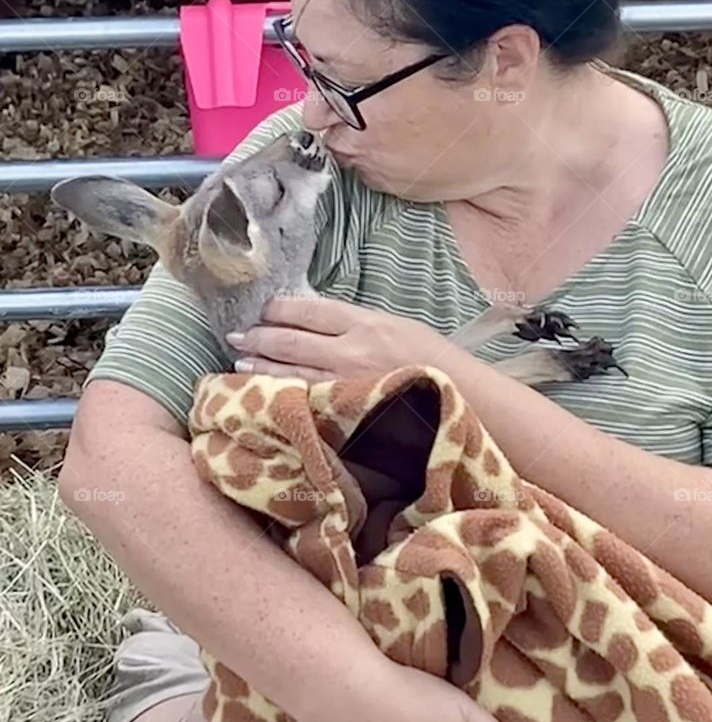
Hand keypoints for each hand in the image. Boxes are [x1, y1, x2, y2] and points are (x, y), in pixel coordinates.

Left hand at [226, 295, 456, 382]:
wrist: (465, 401)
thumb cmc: (435, 362)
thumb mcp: (399, 327)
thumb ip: (359, 325)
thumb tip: (319, 323)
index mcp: (366, 324)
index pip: (309, 310)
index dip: (279, 308)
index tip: (262, 309)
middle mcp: (351, 350)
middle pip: (290, 340)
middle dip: (258, 337)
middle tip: (236, 335)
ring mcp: (345, 384)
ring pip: (290, 372)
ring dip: (260, 367)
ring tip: (239, 364)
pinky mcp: (345, 412)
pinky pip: (304, 400)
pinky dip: (279, 395)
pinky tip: (263, 394)